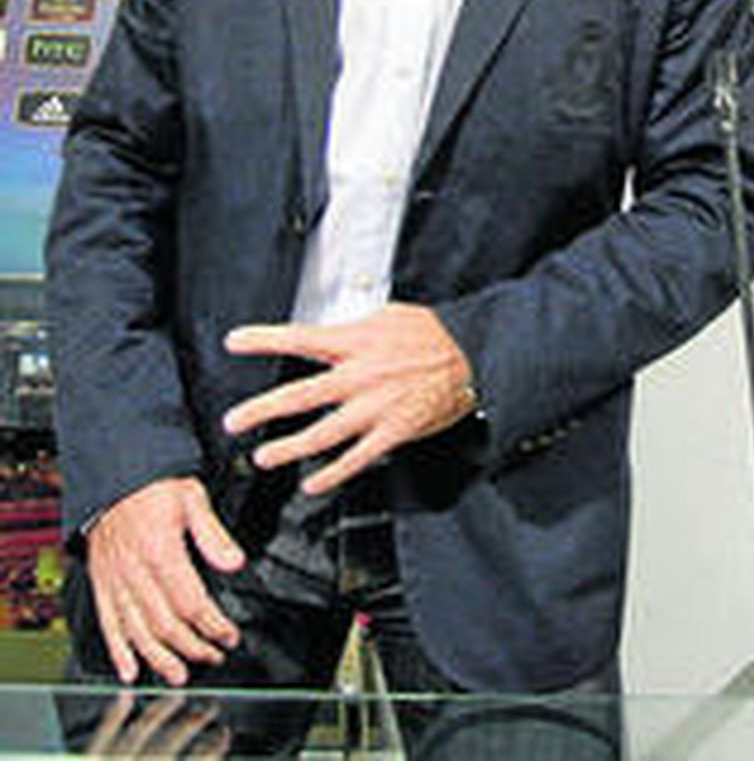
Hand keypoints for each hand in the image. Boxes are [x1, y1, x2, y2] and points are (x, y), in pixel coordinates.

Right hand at [85, 479, 243, 686]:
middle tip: (213, 657)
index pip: (190, 602)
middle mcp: (134, 572)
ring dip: (159, 658)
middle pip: (165, 624)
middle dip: (192, 647)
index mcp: (160, 552)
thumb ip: (214, 535)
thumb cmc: (155, 487)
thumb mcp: (193, 498)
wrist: (113, 479)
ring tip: (179, 675)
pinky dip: (117, 651)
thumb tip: (236, 564)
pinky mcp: (101, 584)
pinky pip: (108, 624)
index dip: (212, 625)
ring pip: (136, 631)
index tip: (229, 635)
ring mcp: (114, 581)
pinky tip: (129, 671)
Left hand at [85, 690, 230, 757]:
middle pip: (173, 740)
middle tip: (210, 708)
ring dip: (163, 710)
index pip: (198, 760)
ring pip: (143, 729)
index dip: (214, 747)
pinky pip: (104, 733)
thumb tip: (212, 757)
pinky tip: (126, 694)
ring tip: (178, 694)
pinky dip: (116, 713)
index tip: (226, 734)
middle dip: (195, 721)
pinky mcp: (90, 759)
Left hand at [223, 302, 476, 495]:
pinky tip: (313, 483)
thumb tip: (330, 327)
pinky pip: (357, 459)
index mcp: (357, 342)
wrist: (475, 354)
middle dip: (262, 410)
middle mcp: (361, 375)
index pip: (301, 338)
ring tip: (264, 456)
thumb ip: (354, 325)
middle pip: (301, 395)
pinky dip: (332, 474)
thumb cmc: (434, 334)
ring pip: (323, 434)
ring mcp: (377, 407)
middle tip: (234, 421)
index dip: (264, 340)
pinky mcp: (395, 431)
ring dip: (288, 448)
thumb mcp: (389, 315)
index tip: (235, 342)